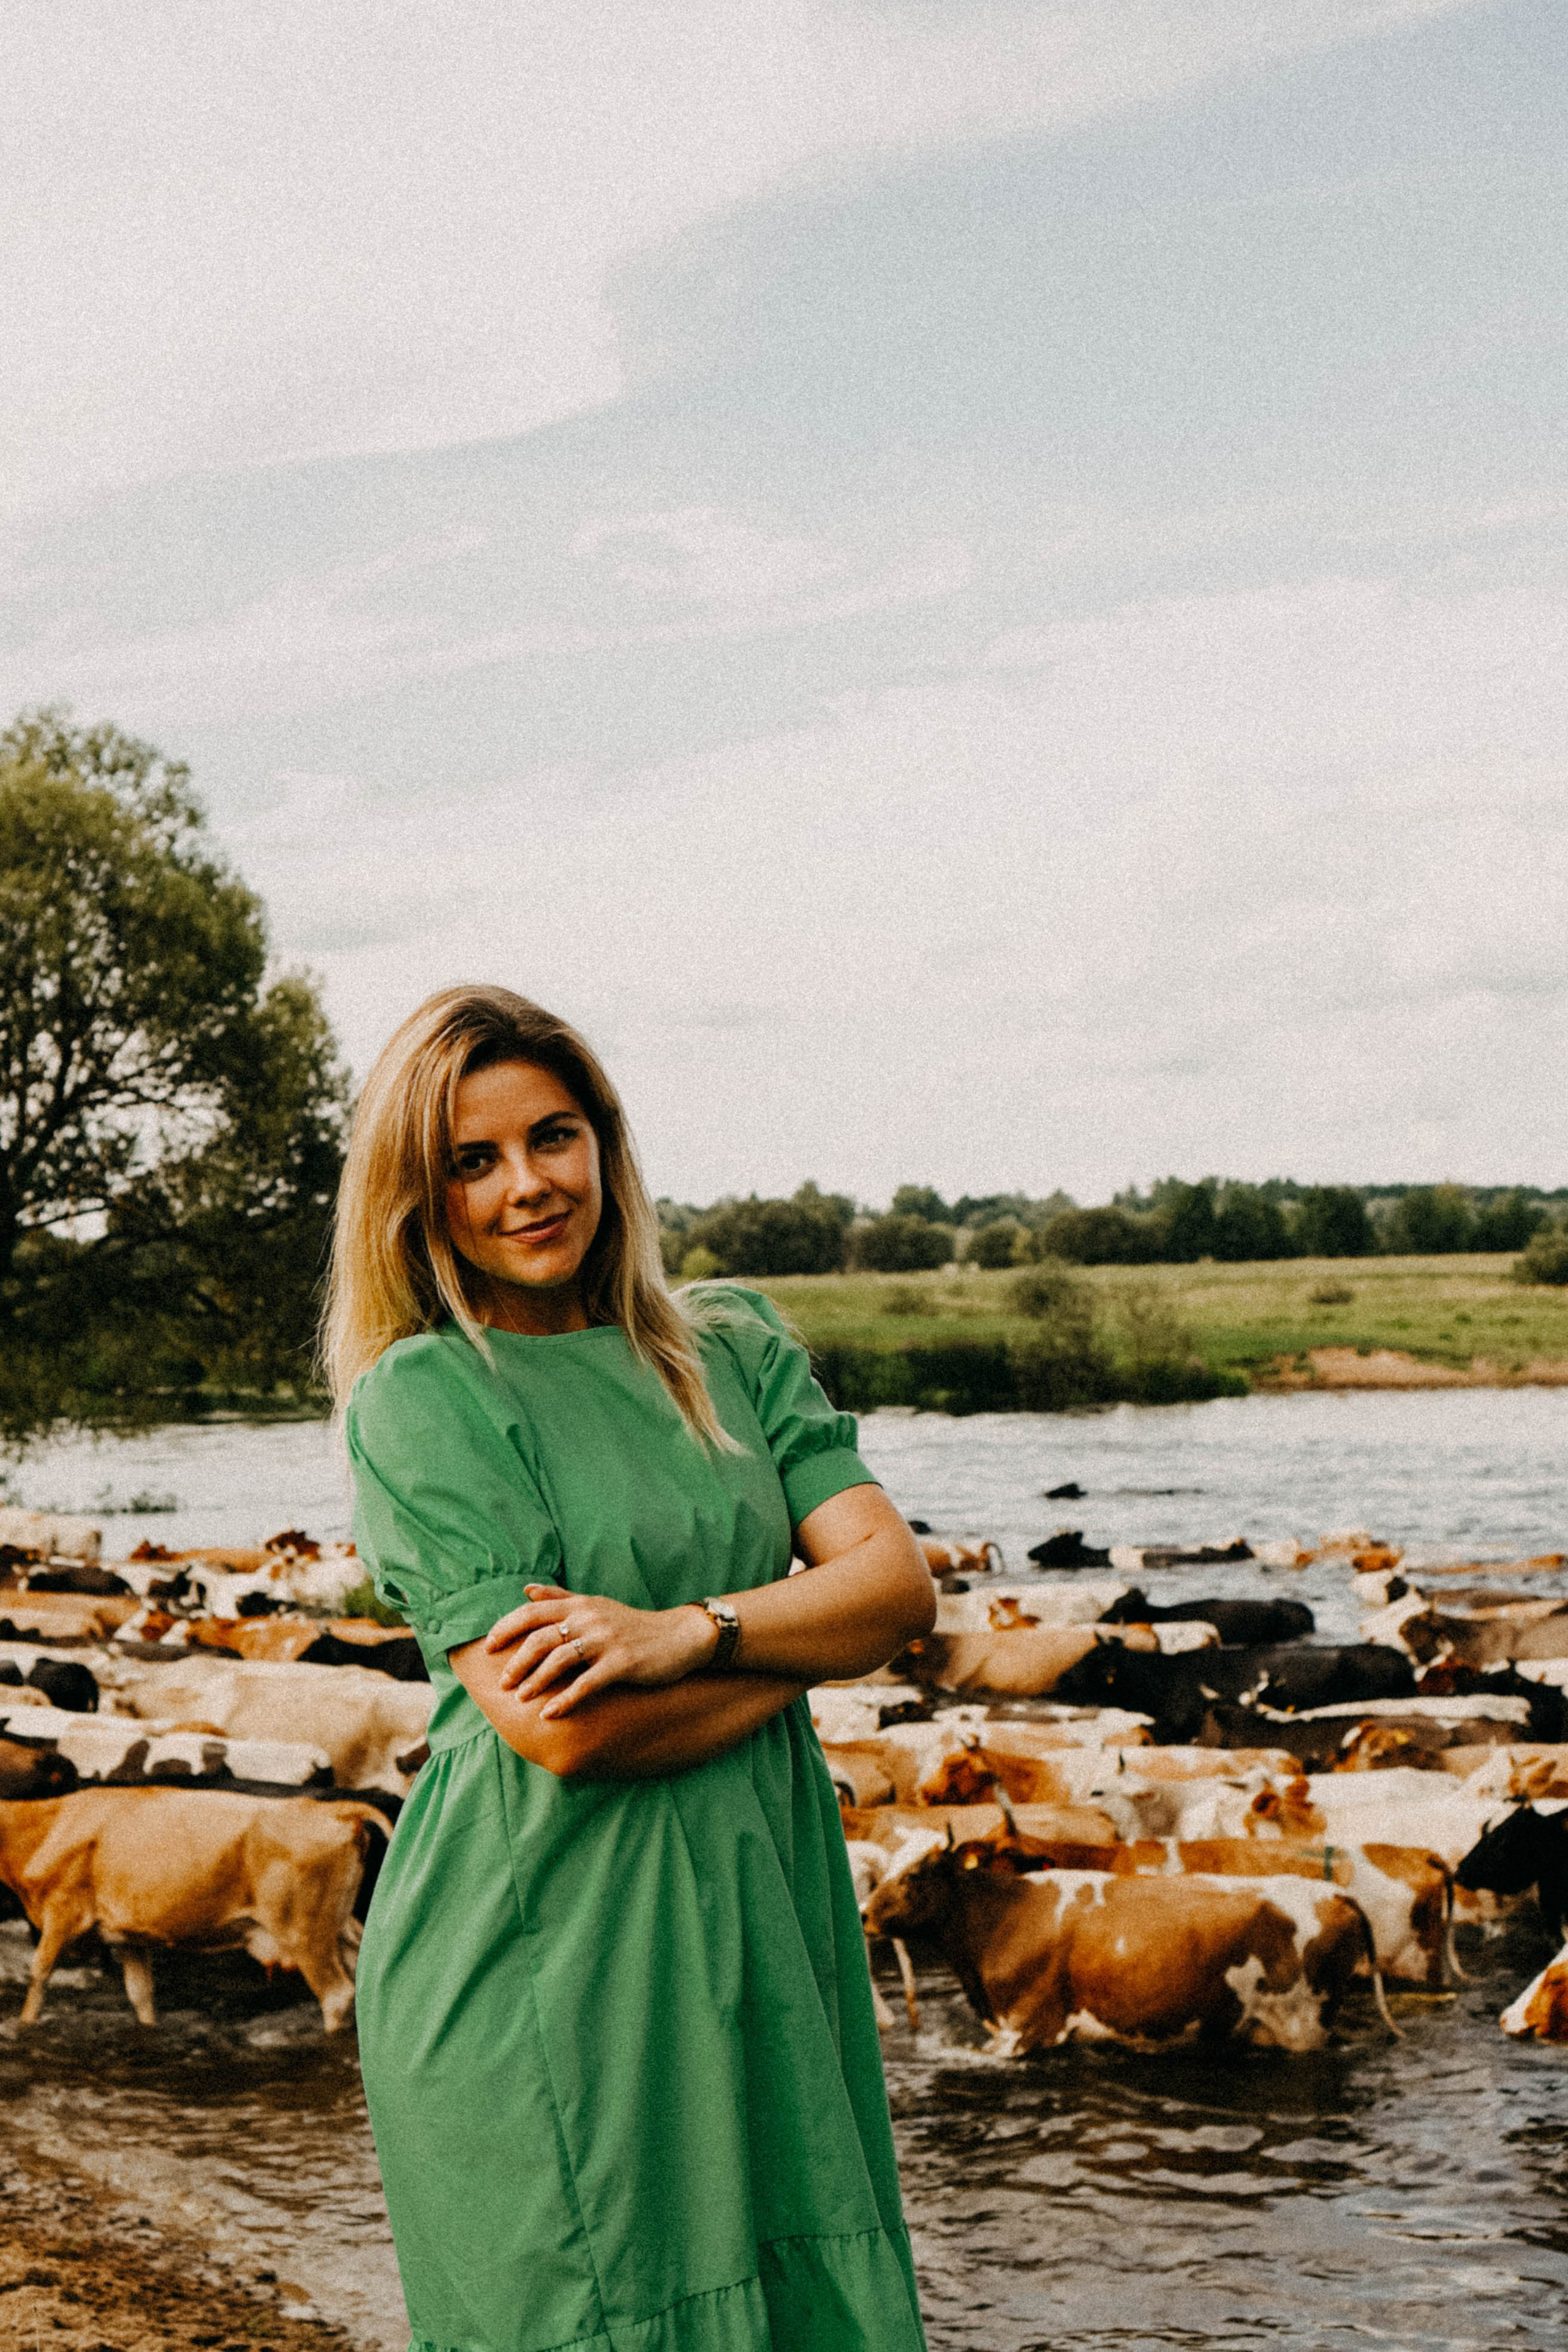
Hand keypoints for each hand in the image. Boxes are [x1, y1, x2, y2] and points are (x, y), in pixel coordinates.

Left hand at [483, 1585, 719, 1717]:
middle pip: (540, 1638)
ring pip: (560, 1660)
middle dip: (516, 1662)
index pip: (532, 1611)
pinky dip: (566, 1700)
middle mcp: (590, 1618)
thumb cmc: (632, 1623)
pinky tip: (550, 1714)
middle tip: (503, 1682)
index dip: (506, 1628)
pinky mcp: (622, 1663)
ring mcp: (606, 1641)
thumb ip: (560, 1597)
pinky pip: (587, 1684)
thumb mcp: (595, 1604)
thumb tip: (525, 1590)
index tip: (487, 1646)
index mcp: (580, 1604)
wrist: (679, 1636)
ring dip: (535, 1681)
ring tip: (520, 1699)